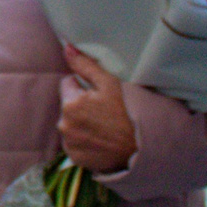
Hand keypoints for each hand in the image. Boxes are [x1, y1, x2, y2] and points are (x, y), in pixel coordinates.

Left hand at [57, 44, 137, 172]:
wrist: (142, 149)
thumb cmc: (128, 112)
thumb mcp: (110, 83)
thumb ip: (85, 65)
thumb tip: (67, 48)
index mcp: (70, 104)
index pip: (67, 84)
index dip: (83, 86)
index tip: (98, 94)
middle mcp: (64, 125)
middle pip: (68, 106)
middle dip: (81, 105)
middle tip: (105, 111)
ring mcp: (70, 144)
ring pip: (71, 124)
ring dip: (81, 123)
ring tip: (105, 126)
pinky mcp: (76, 159)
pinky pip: (75, 143)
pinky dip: (85, 141)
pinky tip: (102, 140)